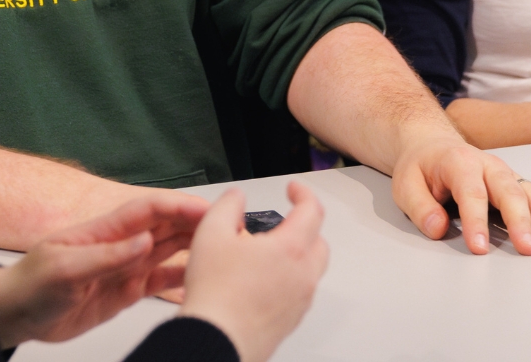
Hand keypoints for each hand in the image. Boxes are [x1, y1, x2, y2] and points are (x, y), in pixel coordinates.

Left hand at [0, 190, 208, 346]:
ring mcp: (125, 267)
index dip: (180, 205)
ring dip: (194, 245)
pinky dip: (181, 277)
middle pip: (166, 225)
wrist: (14, 315)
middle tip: (229, 224)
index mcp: (104, 231)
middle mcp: (120, 245)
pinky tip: (201, 276)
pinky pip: (161, 280)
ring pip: (169, 250)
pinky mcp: (126, 291)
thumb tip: (144, 242)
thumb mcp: (64, 270)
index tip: (207, 209)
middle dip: (196, 221)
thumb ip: (106, 257)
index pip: (150, 210)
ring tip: (224, 246)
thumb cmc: (29, 285)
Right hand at [178, 183, 329, 361]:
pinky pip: (299, 293)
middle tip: (284, 221)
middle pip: (319, 241)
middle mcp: (303, 275)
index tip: (293, 189)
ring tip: (267, 253)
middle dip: (305, 225)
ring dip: (297, 255)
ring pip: (311, 270)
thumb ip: (228, 205)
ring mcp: (300, 301)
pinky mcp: (290, 321)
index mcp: (291, 249)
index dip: (303, 193)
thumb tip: (236, 197)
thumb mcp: (211, 233)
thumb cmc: (217, 296)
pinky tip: (261, 282)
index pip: (312, 210)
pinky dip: (288, 280)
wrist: (216, 341)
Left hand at [391, 128, 530, 254]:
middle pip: (508, 191)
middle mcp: (488, 164)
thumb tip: (438, 228)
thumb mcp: (405, 184)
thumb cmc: (420, 168)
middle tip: (527, 249)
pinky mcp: (514, 181)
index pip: (471, 193)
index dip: (476, 221)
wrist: (432, 145)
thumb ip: (420, 207)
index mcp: (459, 162)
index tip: (479, 248)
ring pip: (528, 192)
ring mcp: (505, 172)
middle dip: (520, 221)